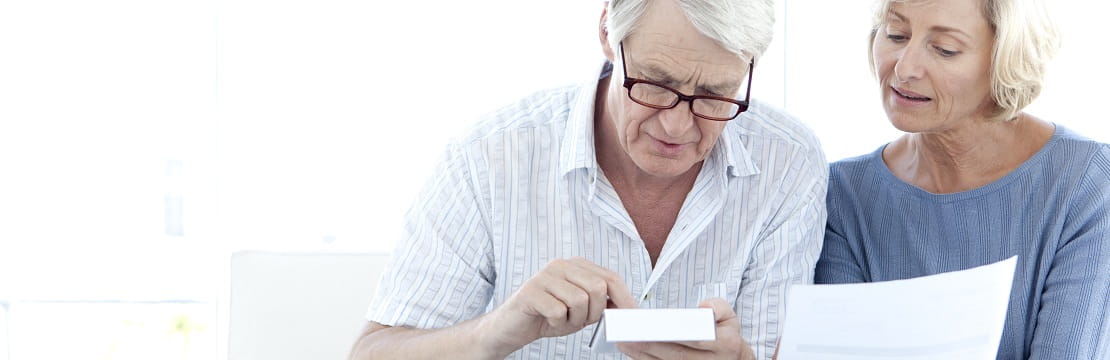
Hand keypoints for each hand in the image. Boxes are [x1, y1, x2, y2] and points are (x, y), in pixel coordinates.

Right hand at [481, 257, 637, 353]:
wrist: (512, 327)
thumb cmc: (547, 317)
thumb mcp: (580, 310)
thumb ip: (600, 304)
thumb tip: (627, 308)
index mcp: (575, 265)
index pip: (610, 277)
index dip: (624, 298)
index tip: (632, 316)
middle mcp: (561, 265)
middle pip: (598, 288)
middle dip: (595, 312)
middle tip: (580, 321)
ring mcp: (544, 276)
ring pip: (580, 300)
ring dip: (574, 320)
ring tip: (561, 320)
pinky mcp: (531, 291)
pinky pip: (558, 311)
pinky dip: (557, 323)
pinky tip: (548, 320)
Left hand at [617, 298, 754, 359]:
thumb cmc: (725, 333)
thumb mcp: (728, 316)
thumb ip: (718, 307)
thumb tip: (705, 307)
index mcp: (726, 344)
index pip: (697, 339)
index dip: (674, 333)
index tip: (652, 325)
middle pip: (678, 356)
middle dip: (651, 345)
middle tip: (628, 333)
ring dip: (643, 355)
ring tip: (624, 341)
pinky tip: (631, 351)